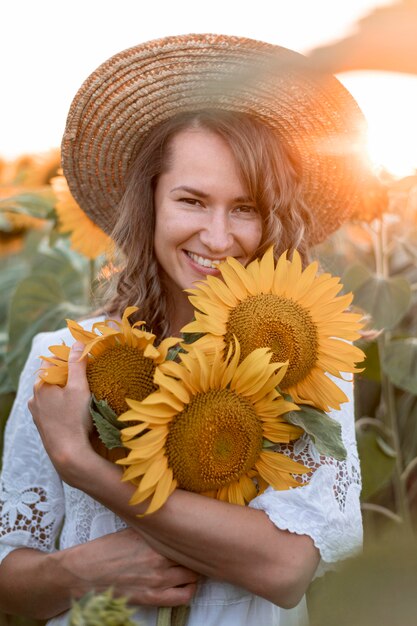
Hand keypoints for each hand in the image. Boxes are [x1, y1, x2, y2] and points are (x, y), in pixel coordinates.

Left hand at [29, 342, 92, 470]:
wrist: (68, 455)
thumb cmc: (74, 419)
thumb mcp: (79, 388)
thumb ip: (78, 364)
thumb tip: (78, 344)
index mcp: (41, 385)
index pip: (52, 361)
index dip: (68, 357)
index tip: (83, 358)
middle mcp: (34, 398)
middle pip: (52, 377)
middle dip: (68, 374)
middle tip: (86, 375)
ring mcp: (37, 413)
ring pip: (52, 393)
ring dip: (65, 390)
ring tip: (83, 393)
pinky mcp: (43, 425)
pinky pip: (52, 407)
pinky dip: (63, 403)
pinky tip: (75, 409)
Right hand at [63, 528, 199, 605]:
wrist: (84, 573)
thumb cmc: (105, 549)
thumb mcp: (131, 531)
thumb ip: (154, 530)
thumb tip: (171, 523)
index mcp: (154, 539)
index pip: (188, 537)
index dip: (195, 537)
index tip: (197, 535)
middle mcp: (160, 559)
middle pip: (193, 557)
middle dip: (196, 554)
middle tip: (196, 551)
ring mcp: (157, 580)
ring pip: (192, 576)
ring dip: (194, 571)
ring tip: (190, 567)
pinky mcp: (152, 598)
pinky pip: (183, 597)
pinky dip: (188, 591)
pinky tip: (184, 584)